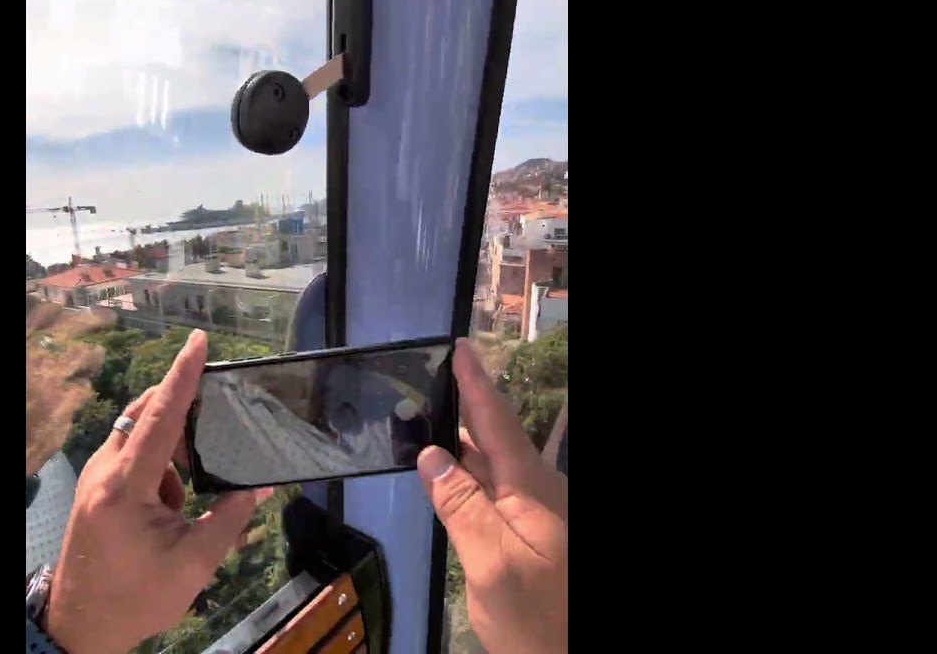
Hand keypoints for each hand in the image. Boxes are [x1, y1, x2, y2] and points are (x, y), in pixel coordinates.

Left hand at [46, 330, 271, 653]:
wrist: (80, 625)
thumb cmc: (136, 598)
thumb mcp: (193, 563)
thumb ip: (229, 518)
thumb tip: (258, 487)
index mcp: (126, 486)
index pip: (160, 416)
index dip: (183, 376)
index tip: (199, 341)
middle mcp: (104, 472)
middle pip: (144, 414)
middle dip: (180, 414)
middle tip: (212, 436)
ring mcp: (93, 478)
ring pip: (135, 434)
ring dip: (168, 449)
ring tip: (185, 499)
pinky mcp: (93, 489)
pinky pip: (127, 455)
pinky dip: (155, 466)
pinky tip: (170, 507)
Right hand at [417, 337, 566, 653]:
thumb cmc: (536, 617)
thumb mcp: (491, 563)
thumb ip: (461, 506)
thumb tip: (431, 454)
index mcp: (533, 490)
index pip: (498, 422)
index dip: (476, 383)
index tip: (460, 344)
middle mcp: (540, 493)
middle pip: (496, 438)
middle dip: (461, 407)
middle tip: (422, 381)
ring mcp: (540, 515)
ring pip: (495, 467)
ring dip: (461, 444)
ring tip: (421, 420)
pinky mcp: (534, 535)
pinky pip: (498, 492)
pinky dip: (469, 476)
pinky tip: (446, 476)